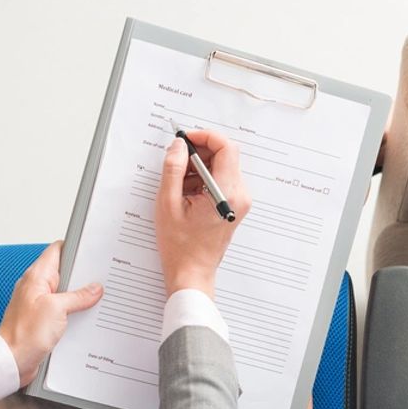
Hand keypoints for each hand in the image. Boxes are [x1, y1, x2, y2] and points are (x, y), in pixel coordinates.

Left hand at [0, 241, 102, 386]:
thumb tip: (94, 289)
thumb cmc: (24, 335)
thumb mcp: (57, 309)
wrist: (12, 361)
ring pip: (66, 292)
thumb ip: (78, 296)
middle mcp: (37, 288)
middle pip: (64, 272)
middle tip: (100, 279)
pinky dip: (75, 311)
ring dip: (80, 297)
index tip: (93, 252)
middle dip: (83, 275)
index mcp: (36, 277)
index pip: (57, 251)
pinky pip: (63, 310)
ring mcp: (40, 304)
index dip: (76, 248)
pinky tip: (85, 317)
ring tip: (96, 299)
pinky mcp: (43, 320)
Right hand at [156, 129, 250, 295]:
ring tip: (178, 184)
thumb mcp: (168, 203)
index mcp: (227, 192)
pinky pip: (220, 180)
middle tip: (176, 160)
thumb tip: (178, 146)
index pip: (225, 147)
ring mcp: (239, 200)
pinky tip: (186, 193)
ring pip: (221, 167)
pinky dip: (202, 179)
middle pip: (224, 155)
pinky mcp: (234, 205)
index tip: (186, 139)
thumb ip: (173, 169)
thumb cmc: (181, 246)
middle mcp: (239, 195)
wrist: (192, 272)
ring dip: (198, 167)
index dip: (204, 136)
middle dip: (198, 152)